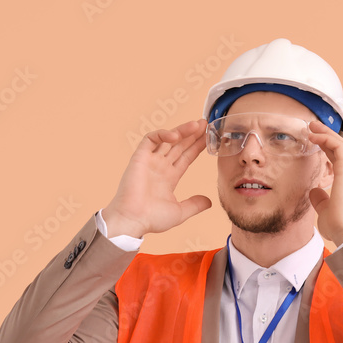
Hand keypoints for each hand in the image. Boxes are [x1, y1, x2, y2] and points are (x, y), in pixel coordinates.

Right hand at [103, 119, 211, 237]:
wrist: (133, 220)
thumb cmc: (152, 219)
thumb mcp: (180, 212)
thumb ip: (195, 205)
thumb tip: (209, 202)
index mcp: (169, 177)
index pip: (186, 157)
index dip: (197, 147)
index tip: (209, 138)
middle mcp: (160, 167)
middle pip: (179, 146)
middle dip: (192, 134)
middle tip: (206, 123)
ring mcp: (150, 161)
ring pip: (168, 140)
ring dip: (182, 130)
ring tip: (197, 124)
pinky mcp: (140, 157)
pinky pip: (150, 139)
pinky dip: (162, 134)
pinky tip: (176, 135)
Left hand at [306, 120, 342, 244]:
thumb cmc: (338, 226)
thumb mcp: (324, 211)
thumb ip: (320, 201)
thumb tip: (314, 191)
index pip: (335, 159)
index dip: (325, 148)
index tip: (313, 141)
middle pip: (339, 148)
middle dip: (325, 136)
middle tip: (312, 127)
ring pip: (340, 144)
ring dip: (326, 133)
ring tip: (312, 126)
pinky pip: (338, 147)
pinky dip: (327, 138)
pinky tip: (314, 136)